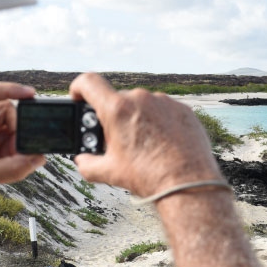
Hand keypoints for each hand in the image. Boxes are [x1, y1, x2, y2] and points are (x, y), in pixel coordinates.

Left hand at [0, 82, 44, 211]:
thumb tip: (38, 159)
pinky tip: (8, 165)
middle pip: (2, 111)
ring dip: (14, 144)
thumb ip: (12, 168)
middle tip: (21, 150)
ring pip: (6, 127)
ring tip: (12, 162)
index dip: (10, 89)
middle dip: (16, 130)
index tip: (31, 94)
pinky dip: (10, 152)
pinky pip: (4, 140)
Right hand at [68, 73, 221, 196]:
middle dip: (114, 117)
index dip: (78, 88)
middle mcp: (141, 99)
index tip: (78, 98)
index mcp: (117, 109)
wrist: (188, 183)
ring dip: (138, 119)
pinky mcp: (182, 109)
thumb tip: (83, 161)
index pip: (88, 83)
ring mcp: (164, 102)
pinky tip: (163, 143)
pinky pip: (164, 110)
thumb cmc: (149, 177)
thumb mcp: (110, 172)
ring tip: (144, 145)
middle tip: (117, 140)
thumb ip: (87, 163)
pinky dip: (159, 122)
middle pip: (118, 100)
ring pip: (142, 105)